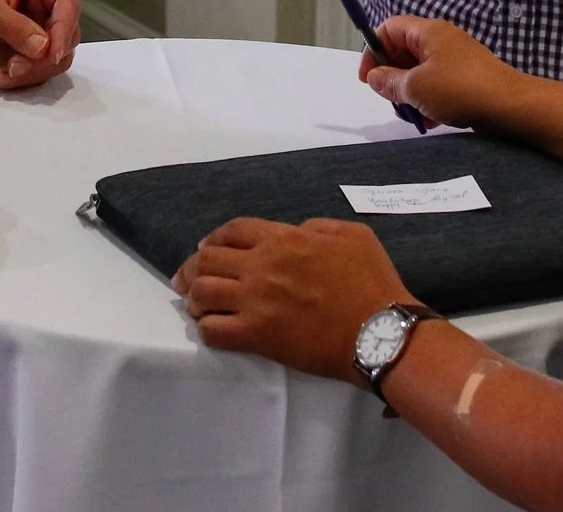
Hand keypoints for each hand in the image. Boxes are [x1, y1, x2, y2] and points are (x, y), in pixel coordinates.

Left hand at [0, 0, 80, 90]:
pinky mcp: (32, 56)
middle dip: (43, 59)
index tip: (51, 53)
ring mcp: (42, 33)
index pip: (68, 5)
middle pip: (68, 36)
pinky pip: (41, 73)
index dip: (64, 30)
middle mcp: (47, 6)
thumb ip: (14, 26)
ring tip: (0, 74)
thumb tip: (44, 47)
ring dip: (31, 73)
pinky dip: (21, 81)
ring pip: (58, 59)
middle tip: (13, 68)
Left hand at [172, 217, 414, 381]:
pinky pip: (215, 331)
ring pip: (203, 293)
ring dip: (194, 297)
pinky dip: (206, 329)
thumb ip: (319, 227)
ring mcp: (255, 301)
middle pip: (208, 260)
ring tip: (194, 305)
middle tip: (184, 278)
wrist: (378, 331)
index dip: (214, 238)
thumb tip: (297, 231)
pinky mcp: (257, 335)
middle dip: (191, 267)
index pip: (233, 231)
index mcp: (283, 240)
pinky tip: (210, 329)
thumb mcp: (352, 235)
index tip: (205, 248)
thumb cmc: (372, 283)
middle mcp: (261, 266)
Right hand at [360, 14, 518, 128]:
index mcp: (428, 32)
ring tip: (414, 115)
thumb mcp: (416, 87)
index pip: (389, 28)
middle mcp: (441, 40)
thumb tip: (374, 77)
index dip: (373, 50)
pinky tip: (432, 120)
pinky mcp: (466, 78)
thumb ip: (389, 81)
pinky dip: (429, 100)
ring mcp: (455, 59)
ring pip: (419, 72)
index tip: (368, 78)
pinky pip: (437, 85)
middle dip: (392, 77)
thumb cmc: (461, 89)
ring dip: (410, 93)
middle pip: (403, 51)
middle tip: (391, 99)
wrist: (510, 106)